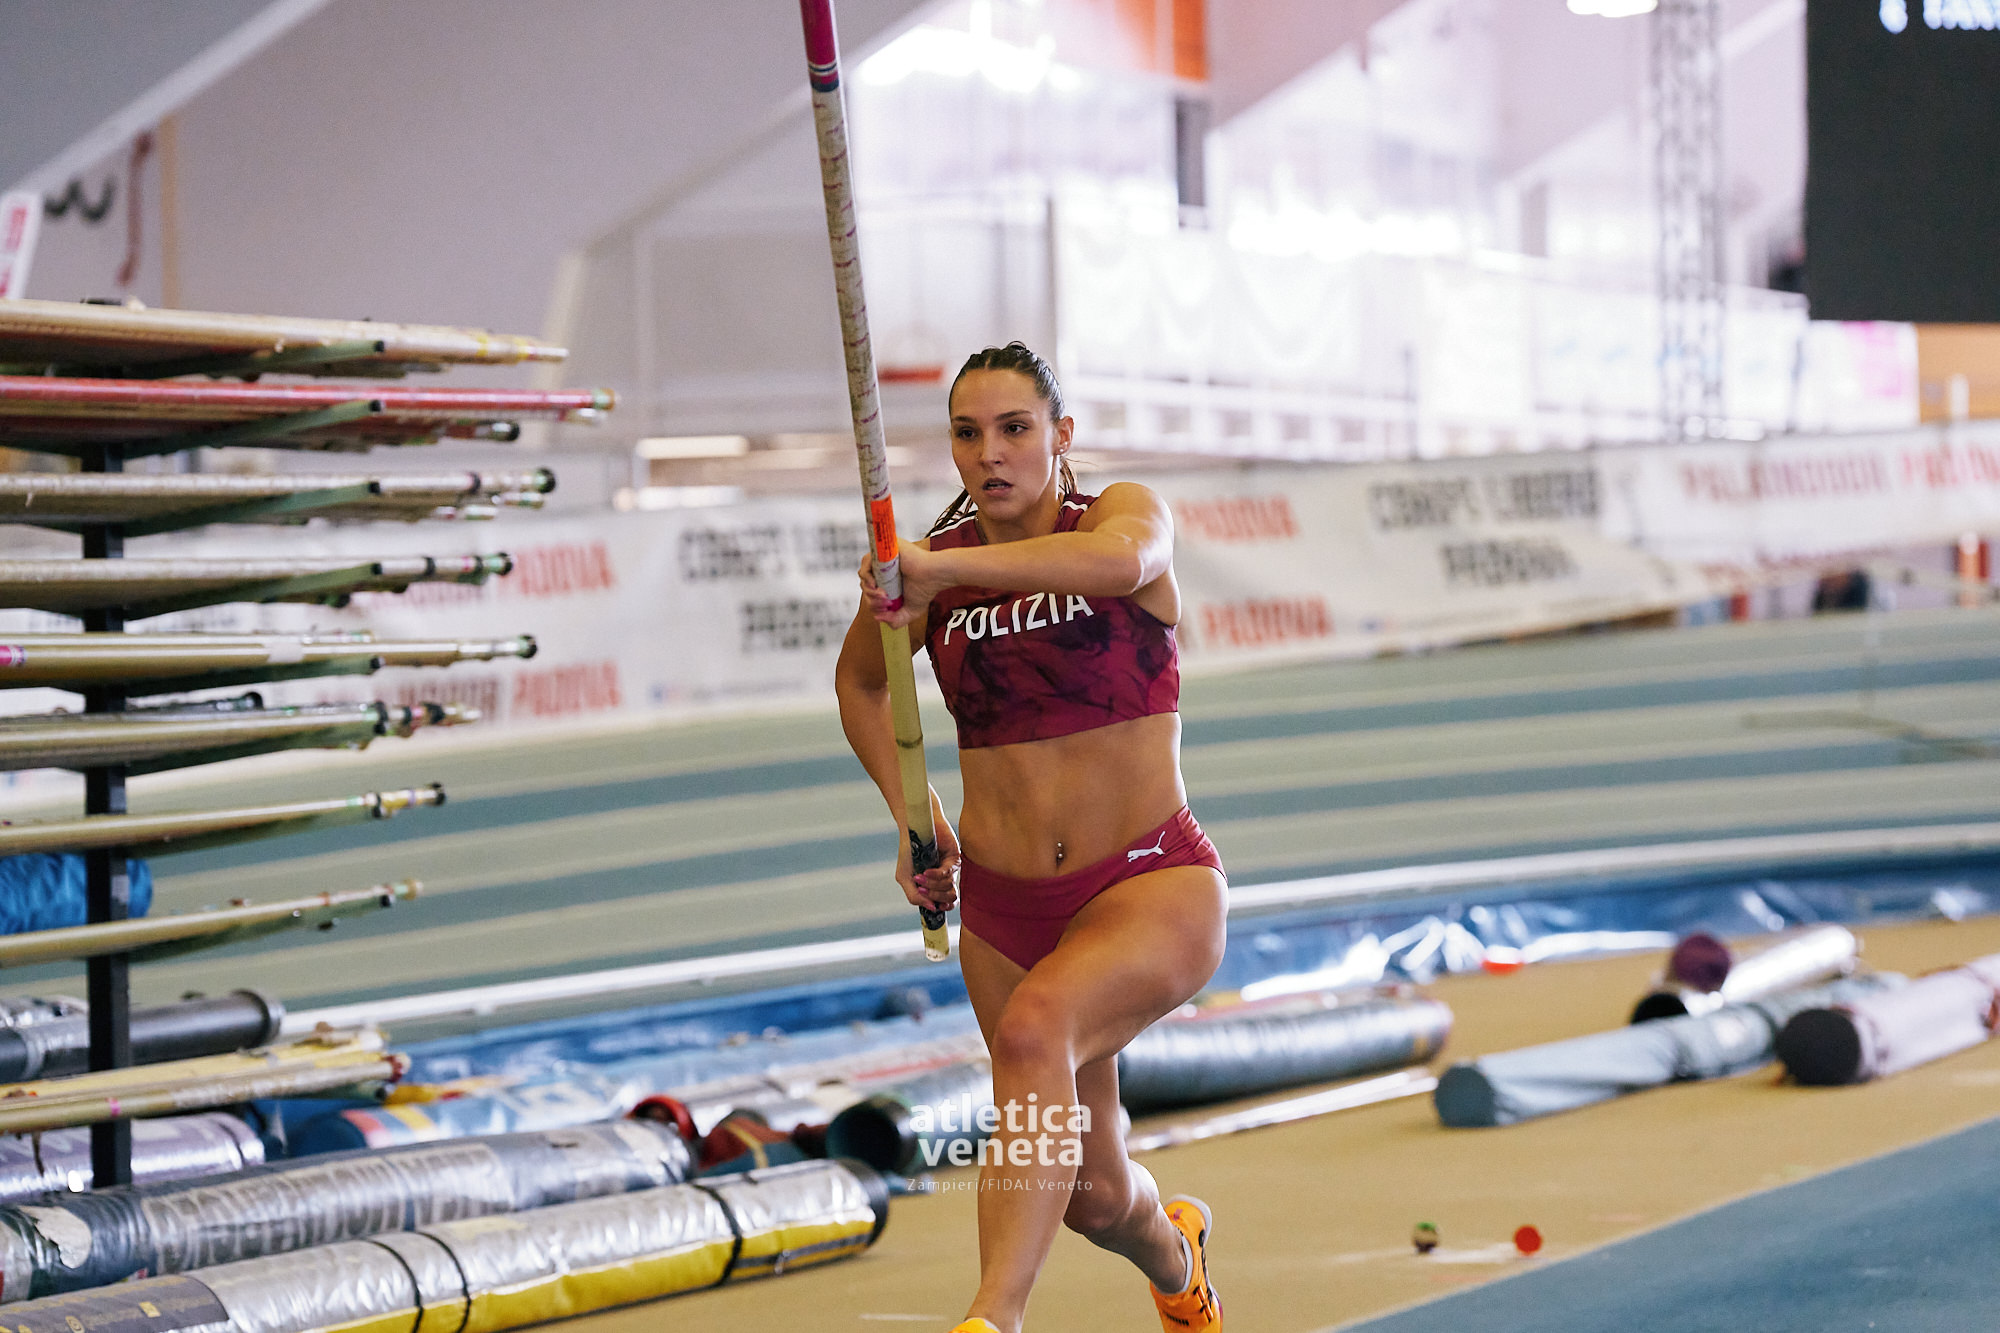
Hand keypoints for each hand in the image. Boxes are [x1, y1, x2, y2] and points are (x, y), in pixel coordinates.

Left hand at [858, 539, 951, 631]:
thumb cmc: (926, 590)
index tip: (886, 608)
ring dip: (870, 590)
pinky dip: (867, 577)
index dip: (873, 604)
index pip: (871, 594)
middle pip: (866, 586)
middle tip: (886, 603)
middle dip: (872, 600)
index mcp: (888, 583)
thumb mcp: (908, 612)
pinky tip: (876, 585)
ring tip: (884, 595)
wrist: (934, 576)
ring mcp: (883, 561)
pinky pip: (866, 562)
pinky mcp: (884, 552)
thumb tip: (877, 618)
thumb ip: (895, 620)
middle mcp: (884, 571)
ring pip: (864, 576)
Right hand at [894, 795, 960, 913]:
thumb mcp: (905, 878)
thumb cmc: (908, 853)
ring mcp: (951, 868)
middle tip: (921, 888)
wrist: (913, 829)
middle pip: (949, 898)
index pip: (947, 903)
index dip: (943, 908)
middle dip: (934, 896)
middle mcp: (945, 879)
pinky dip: (936, 875)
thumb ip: (914, 896)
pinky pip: (948, 872)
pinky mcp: (954, 857)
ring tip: (921, 876)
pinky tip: (926, 872)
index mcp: (936, 886)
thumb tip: (932, 908)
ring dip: (933, 885)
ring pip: (949, 886)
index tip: (934, 907)